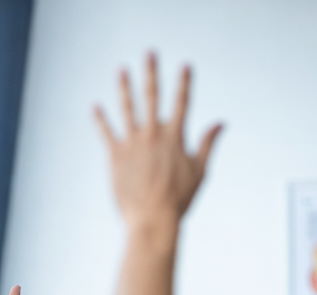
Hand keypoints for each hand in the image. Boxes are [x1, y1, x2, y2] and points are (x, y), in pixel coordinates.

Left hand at [94, 52, 222, 233]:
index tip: (185, 66)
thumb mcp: (200, 171)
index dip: (184, 83)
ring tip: (121, 69)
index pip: (182, 103)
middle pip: (152, 96)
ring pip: (127, 108)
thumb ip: (208, 143)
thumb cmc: (179, 199)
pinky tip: (95, 106)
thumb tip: (221, 123)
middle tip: (149, 53)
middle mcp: (153, 134)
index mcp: (175, 138)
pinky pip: (106, 132)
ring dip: (124, 87)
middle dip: (151, 73)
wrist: (153, 219)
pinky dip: (101, 119)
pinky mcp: (116, 155)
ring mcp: (133, 143)